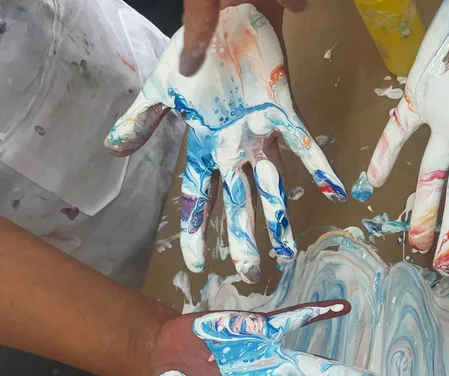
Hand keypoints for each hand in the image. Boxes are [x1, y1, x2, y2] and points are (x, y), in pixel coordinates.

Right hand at [106, 4, 345, 283]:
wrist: (227, 16)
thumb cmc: (198, 54)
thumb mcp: (162, 89)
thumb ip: (142, 119)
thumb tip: (113, 149)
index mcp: (206, 146)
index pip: (199, 197)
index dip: (198, 230)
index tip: (197, 266)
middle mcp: (236, 149)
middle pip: (239, 203)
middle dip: (244, 240)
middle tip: (252, 276)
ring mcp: (261, 134)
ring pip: (273, 184)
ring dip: (281, 218)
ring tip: (290, 252)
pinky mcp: (285, 113)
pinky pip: (305, 145)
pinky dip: (320, 168)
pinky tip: (335, 192)